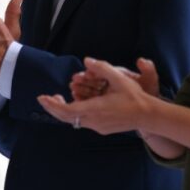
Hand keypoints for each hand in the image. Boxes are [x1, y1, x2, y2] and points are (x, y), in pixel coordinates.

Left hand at [38, 58, 155, 134]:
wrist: (148, 116)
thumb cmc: (134, 97)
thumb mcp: (119, 78)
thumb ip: (102, 68)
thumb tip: (87, 60)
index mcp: (94, 109)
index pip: (66, 110)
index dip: (51, 104)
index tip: (41, 97)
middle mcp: (93, 121)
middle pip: (66, 117)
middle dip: (53, 107)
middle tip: (45, 98)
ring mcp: (98, 127)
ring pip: (74, 121)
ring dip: (64, 110)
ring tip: (58, 99)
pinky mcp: (102, 129)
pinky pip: (82, 122)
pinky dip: (74, 113)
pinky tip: (76, 104)